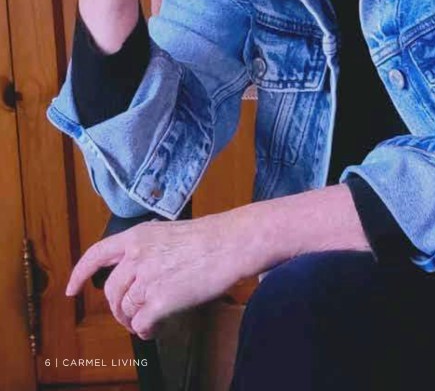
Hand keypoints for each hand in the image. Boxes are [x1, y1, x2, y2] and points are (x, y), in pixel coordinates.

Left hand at [66, 214, 246, 339]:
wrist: (232, 243)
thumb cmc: (210, 237)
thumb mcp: (168, 233)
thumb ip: (146, 250)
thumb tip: (136, 277)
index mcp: (137, 236)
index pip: (96, 254)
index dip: (80, 273)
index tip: (72, 289)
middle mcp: (136, 256)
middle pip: (112, 291)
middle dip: (118, 308)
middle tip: (130, 315)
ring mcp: (147, 279)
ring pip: (126, 310)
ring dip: (134, 320)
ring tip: (149, 322)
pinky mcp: (160, 301)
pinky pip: (141, 324)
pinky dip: (145, 331)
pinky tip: (154, 330)